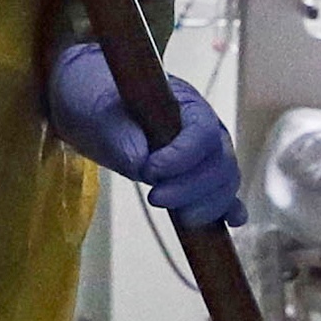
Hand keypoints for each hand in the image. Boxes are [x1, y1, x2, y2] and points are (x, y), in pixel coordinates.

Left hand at [45, 42, 242, 226]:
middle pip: (221, 162)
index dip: (183, 158)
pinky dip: (228, 208)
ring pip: (225, 181)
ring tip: (181, 218)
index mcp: (186, 104)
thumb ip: (123, 138)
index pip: (203, 133)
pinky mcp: (196, 176)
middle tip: (156, 199)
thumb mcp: (101, 114)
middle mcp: (204, 128)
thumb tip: (142, 166)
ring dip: (209, 204)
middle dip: (194, 188)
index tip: (150, 171)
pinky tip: (230, 222)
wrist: (91, 103)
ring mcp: (204, 153)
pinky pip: (222, 192)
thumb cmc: (96, 98)